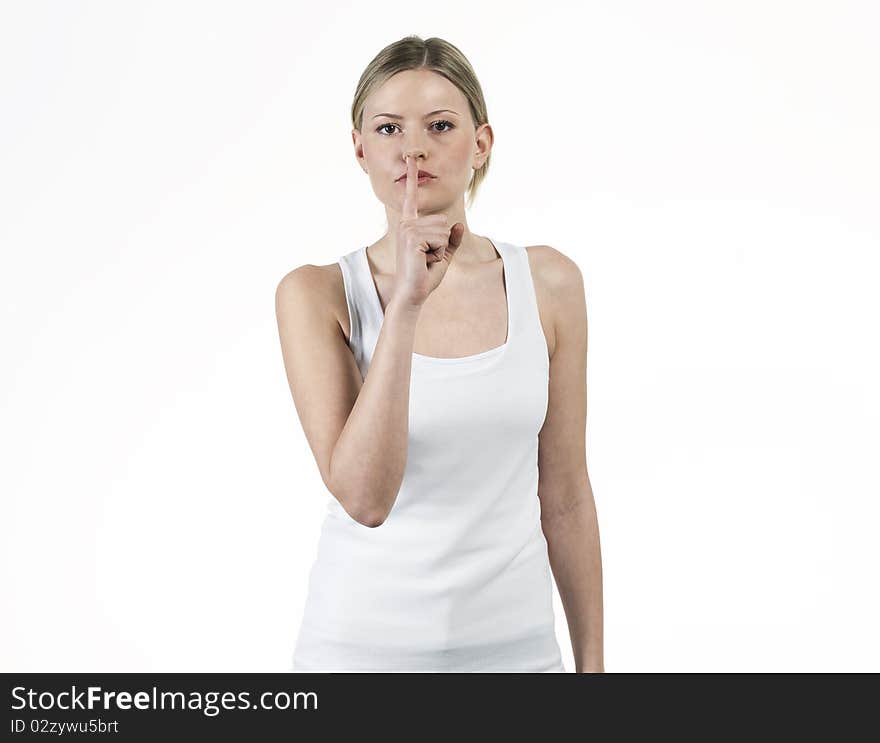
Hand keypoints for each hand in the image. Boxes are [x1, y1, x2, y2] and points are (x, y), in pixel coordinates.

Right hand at [391, 154, 464, 308]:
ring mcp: (408, 229)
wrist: (413, 294)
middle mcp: (407, 223)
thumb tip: (459, 224)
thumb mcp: (444, 255)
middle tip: (427, 258)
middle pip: (444, 221)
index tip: (411, 159)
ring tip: (425, 261)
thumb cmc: (424, 275)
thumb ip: (452, 240)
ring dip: (441, 250)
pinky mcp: (413, 238)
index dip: (413, 178)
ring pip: (445, 231)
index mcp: (410, 224)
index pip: (412, 198)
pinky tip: (425, 262)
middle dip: (443, 243)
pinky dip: (439, 254)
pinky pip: (442, 239)